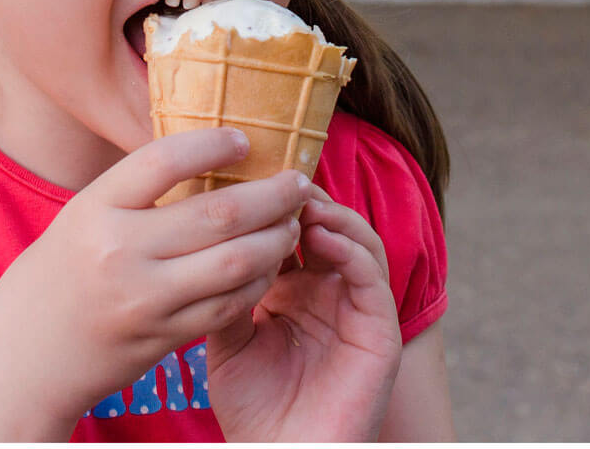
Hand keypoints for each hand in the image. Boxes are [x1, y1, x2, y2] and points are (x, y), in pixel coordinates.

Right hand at [0, 127, 312, 419]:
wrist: (22, 359)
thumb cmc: (57, 277)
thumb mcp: (81, 218)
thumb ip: (134, 192)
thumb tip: (206, 155)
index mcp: (95, 209)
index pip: (164, 159)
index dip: (214, 143)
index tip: (245, 139)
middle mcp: (119, 252)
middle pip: (218, 213)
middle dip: (272, 195)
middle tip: (298, 182)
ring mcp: (144, 299)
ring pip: (235, 262)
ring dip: (276, 239)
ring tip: (291, 223)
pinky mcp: (162, 337)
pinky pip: (228, 305)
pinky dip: (258, 281)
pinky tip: (268, 265)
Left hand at [205, 184, 402, 441]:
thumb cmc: (252, 408)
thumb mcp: (228, 339)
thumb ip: (228, 291)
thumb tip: (210, 238)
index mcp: (296, 291)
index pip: (295, 232)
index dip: (277, 206)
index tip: (249, 181)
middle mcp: (330, 293)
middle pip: (329, 227)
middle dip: (305, 201)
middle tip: (280, 180)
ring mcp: (357, 309)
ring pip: (359, 241)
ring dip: (334, 216)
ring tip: (303, 203)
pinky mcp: (380, 331)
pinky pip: (373, 277)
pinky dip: (352, 249)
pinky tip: (323, 238)